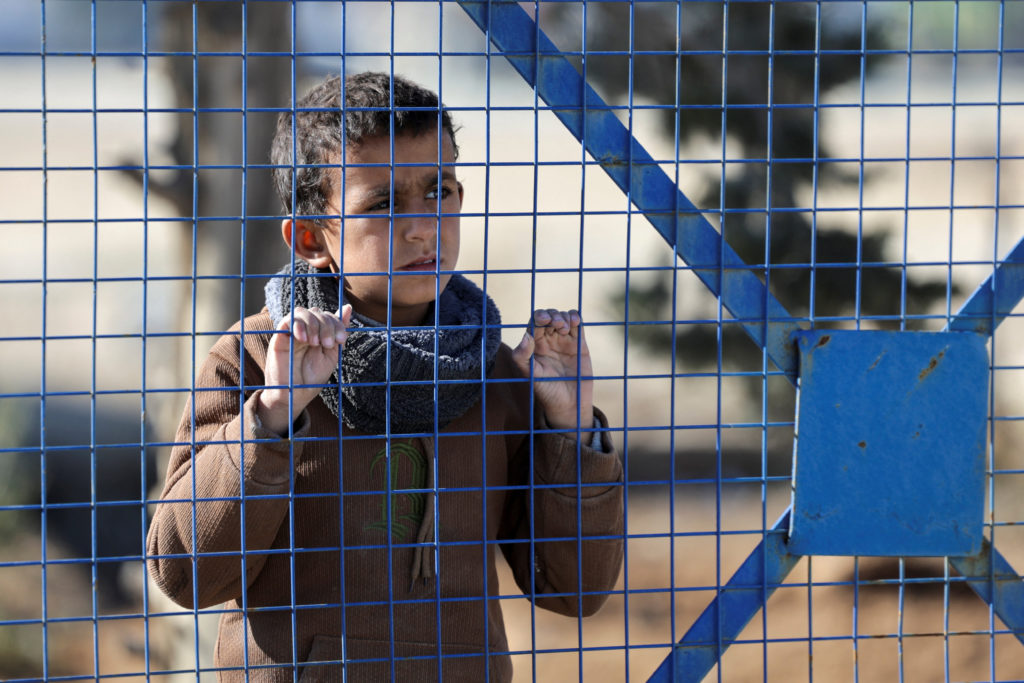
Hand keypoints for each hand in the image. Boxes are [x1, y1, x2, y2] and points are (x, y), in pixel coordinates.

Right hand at [258, 305, 351, 435]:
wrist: (296, 394)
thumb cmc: (313, 377)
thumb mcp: (332, 354)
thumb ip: (338, 331)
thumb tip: (348, 307)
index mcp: (319, 333)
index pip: (328, 316)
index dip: (337, 323)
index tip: (341, 340)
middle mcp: (305, 330)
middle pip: (317, 312)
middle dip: (327, 325)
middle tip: (327, 344)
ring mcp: (292, 332)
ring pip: (302, 312)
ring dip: (313, 324)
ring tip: (315, 343)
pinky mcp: (279, 337)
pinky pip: (287, 320)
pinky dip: (298, 326)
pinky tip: (304, 339)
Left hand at [512, 309, 593, 438]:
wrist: (569, 403)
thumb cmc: (546, 390)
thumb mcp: (530, 375)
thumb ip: (522, 357)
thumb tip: (525, 336)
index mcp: (534, 345)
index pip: (534, 323)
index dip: (539, 317)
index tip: (543, 320)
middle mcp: (548, 340)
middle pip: (549, 317)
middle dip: (552, 315)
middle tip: (556, 324)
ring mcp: (564, 340)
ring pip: (563, 318)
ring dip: (564, 316)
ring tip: (565, 327)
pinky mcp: (579, 343)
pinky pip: (578, 325)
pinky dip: (576, 318)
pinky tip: (575, 321)